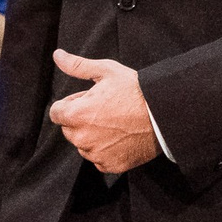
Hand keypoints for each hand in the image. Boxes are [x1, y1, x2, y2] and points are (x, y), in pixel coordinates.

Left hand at [48, 50, 160, 174]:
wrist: (164, 114)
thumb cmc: (135, 90)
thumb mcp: (106, 71)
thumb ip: (77, 66)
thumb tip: (58, 55)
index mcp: (76, 114)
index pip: (56, 112)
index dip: (71, 104)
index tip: (88, 100)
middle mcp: (82, 138)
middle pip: (69, 129)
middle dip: (81, 120)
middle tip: (105, 110)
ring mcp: (96, 154)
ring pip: (84, 145)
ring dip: (92, 136)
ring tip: (115, 123)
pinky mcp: (110, 165)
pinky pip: (98, 159)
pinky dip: (106, 151)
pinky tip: (121, 138)